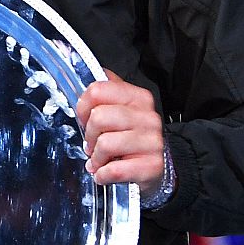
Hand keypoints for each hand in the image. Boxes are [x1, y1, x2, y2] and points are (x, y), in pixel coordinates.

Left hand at [75, 69, 164, 194]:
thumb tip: (84, 69)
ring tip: (101, 160)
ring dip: (96, 157)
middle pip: (98, 117)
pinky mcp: (152, 166)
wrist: (160, 166)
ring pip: (105, 144)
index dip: (84, 107)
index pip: (98, 90)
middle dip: (89, 135)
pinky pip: (114, 170)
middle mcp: (148, 117)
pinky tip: (105, 173)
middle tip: (94, 144)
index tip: (86, 119)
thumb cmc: (131, 137)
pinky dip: (102, 175)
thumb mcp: (121, 109)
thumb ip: (106, 91)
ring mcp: (152, 141)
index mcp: (138, 97)